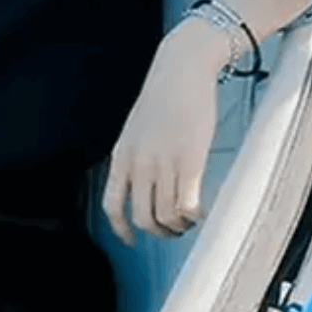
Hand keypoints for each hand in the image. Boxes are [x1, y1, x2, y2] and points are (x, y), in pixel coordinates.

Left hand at [103, 21, 228, 246]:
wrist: (180, 71)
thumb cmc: (162, 98)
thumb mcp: (137, 130)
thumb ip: (137, 157)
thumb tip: (146, 184)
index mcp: (121, 156)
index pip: (111, 204)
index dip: (121, 229)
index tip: (132, 240)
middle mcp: (138, 164)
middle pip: (142, 217)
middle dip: (158, 232)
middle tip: (172, 231)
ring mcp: (163, 163)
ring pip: (167, 215)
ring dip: (179, 226)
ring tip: (189, 221)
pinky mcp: (190, 160)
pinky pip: (187, 204)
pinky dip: (193, 216)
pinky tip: (200, 212)